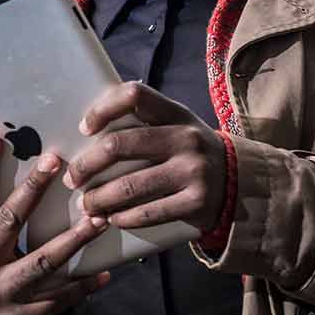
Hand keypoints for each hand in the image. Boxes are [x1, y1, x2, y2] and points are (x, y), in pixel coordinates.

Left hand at [61, 81, 227, 231]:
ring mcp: (193, 172)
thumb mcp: (177, 126)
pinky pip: (148, 213)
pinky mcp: (196, 203)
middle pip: (120, 144)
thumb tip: (87, 131)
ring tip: (86, 204)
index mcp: (176, 113)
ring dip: (99, 198)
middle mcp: (186, 138)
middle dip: (88, 164)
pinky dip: (122, 218)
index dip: (103, 109)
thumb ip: (144, 123)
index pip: (134, 95)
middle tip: (73, 177)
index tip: (84, 129)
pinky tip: (111, 219)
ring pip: (129, 185)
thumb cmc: (191, 152)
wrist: (240, 183)